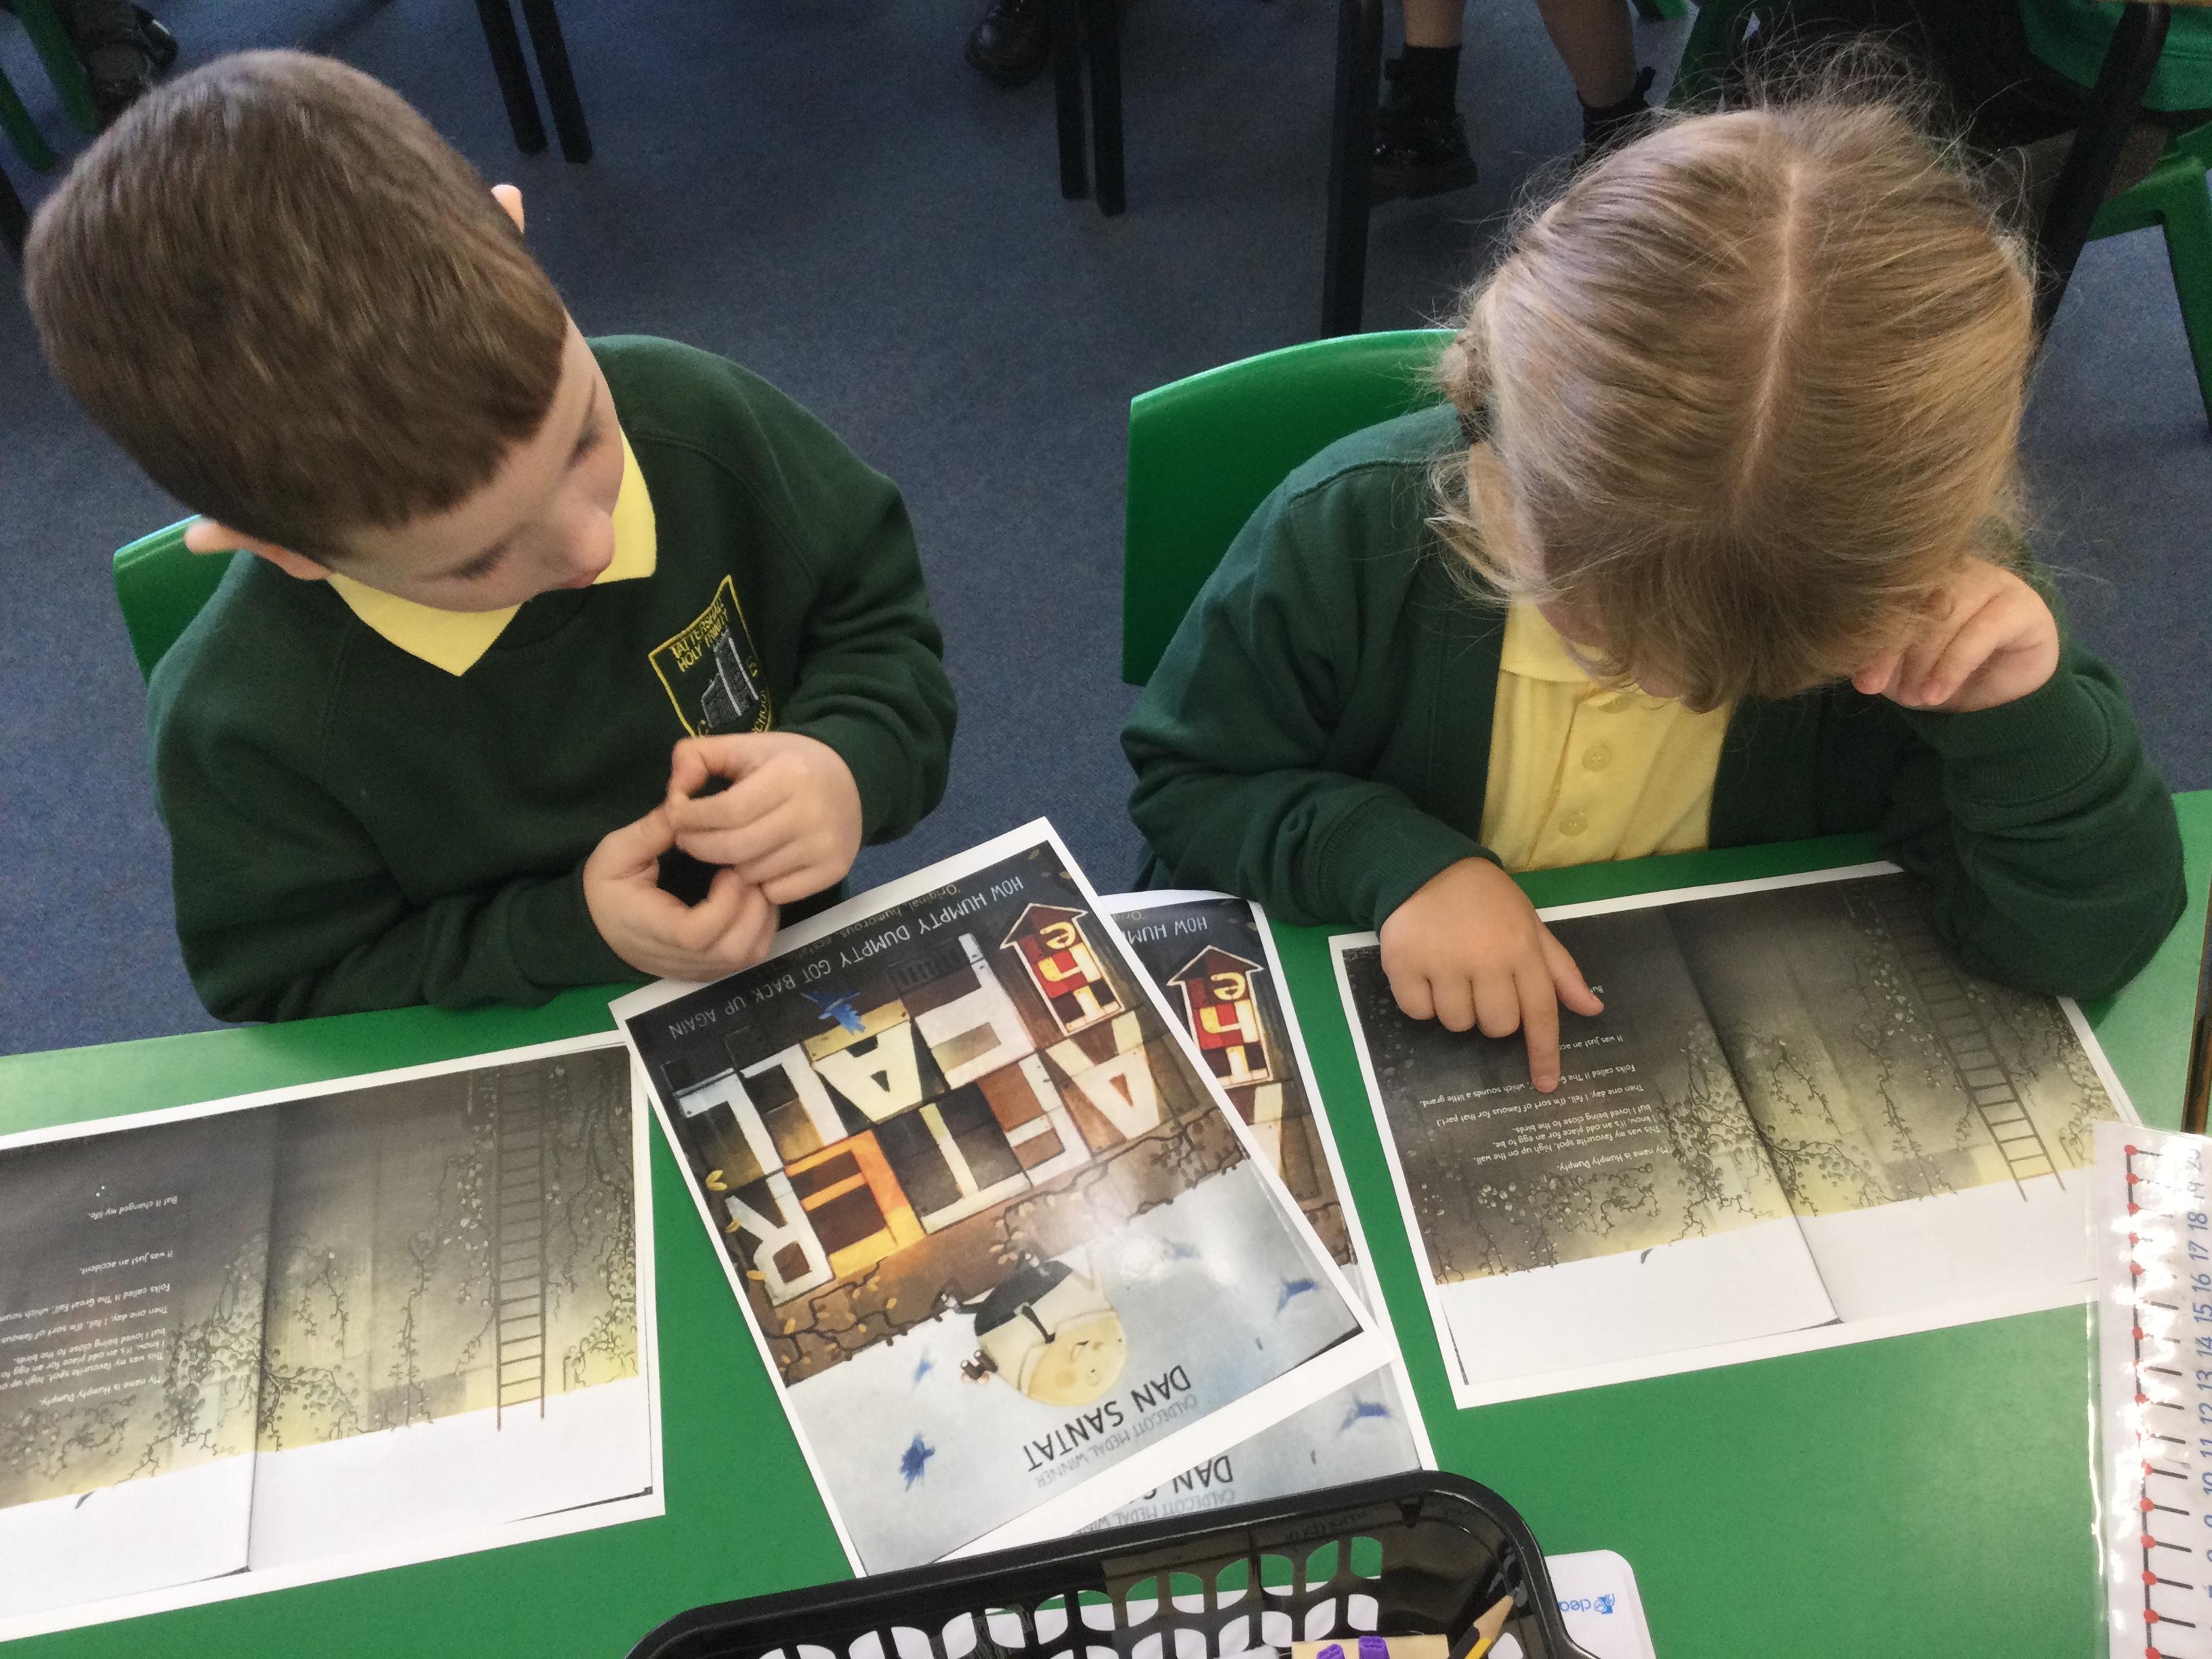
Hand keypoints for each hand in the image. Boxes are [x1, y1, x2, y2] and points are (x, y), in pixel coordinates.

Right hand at [583, 805, 778, 980]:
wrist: (599, 928)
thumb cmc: (608, 887)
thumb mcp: (617, 851)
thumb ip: (652, 830)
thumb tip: (686, 805)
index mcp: (650, 928)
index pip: (697, 934)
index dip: (725, 903)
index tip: (729, 869)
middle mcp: (678, 957)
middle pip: (734, 950)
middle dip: (753, 906)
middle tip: (749, 871)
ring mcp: (699, 968)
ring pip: (748, 954)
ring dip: (761, 915)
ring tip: (752, 882)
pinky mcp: (712, 969)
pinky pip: (750, 954)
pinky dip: (761, 926)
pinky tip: (751, 897)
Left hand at [665, 732, 862, 904]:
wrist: (852, 780)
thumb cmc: (787, 763)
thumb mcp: (744, 747)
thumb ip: (697, 757)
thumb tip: (675, 792)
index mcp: (790, 775)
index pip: (726, 810)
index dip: (690, 818)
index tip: (676, 817)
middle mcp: (812, 813)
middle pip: (735, 847)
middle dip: (699, 846)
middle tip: (688, 839)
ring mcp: (826, 846)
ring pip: (752, 873)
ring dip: (731, 865)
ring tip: (731, 846)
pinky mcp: (834, 871)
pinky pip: (776, 892)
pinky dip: (760, 883)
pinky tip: (761, 861)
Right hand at [1378, 858, 1602, 1092]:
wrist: (1426, 866)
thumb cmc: (1486, 900)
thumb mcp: (1530, 925)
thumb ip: (1560, 970)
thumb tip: (1593, 1010)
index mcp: (1521, 949)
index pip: (1540, 1012)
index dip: (1544, 1052)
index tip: (1545, 1083)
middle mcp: (1485, 959)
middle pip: (1496, 1026)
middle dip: (1492, 1015)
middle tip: (1481, 984)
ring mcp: (1442, 963)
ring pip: (1456, 1023)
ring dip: (1455, 1008)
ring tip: (1450, 972)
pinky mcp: (1403, 964)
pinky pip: (1418, 1012)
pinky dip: (1422, 1001)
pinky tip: (1424, 972)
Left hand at [1850, 562, 2058, 712]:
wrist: (2001, 697)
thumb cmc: (1943, 673)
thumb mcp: (1902, 669)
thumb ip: (1879, 661)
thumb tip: (1855, 672)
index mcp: (1918, 575)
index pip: (1886, 596)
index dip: (1871, 639)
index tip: (1863, 680)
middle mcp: (1955, 569)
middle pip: (1916, 600)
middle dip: (1895, 650)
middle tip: (1885, 690)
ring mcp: (1992, 580)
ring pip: (1947, 613)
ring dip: (1925, 661)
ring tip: (1916, 697)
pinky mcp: (2022, 604)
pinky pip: (1983, 630)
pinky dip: (1954, 665)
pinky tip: (1938, 693)